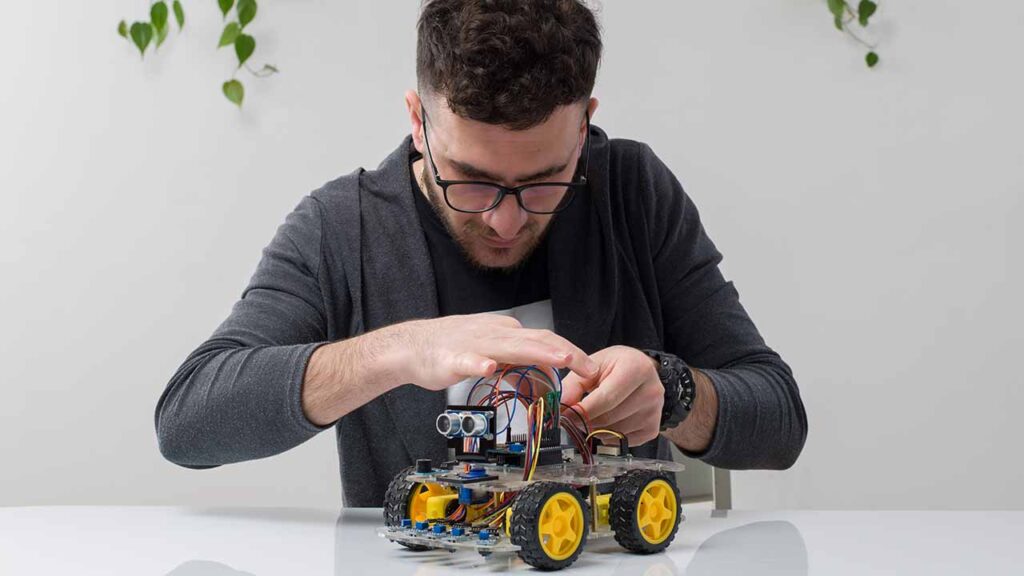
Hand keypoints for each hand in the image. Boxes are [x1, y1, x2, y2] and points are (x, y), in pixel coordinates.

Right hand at [384, 313, 599, 390]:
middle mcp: (496, 333)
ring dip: (538, 351)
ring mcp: (475, 344)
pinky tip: (488, 367)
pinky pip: (468, 360)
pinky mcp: (453, 358)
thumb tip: (545, 375)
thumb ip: (518, 362)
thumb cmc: (453, 349)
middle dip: (566, 352)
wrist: (413, 346)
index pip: (546, 340)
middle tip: (589, 366)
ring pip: (511, 347)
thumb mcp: (493, 353)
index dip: (570, 352)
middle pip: (537, 340)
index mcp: (507, 333)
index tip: (592, 367)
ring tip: (560, 358)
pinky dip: (479, 363)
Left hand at [560, 345, 663, 446]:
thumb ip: (574, 384)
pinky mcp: (653, 428)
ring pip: (614, 432)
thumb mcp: (593, 365)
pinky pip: (623, 440)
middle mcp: (651, 390)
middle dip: (586, 420)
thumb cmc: (616, 366)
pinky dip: (609, 435)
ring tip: (594, 413)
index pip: (606, 398)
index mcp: (636, 368)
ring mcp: (655, 412)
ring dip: (596, 428)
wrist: (640, 371)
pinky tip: (609, 420)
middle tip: (575, 416)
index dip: (582, 410)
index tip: (566, 415)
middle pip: (609, 417)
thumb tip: (561, 406)